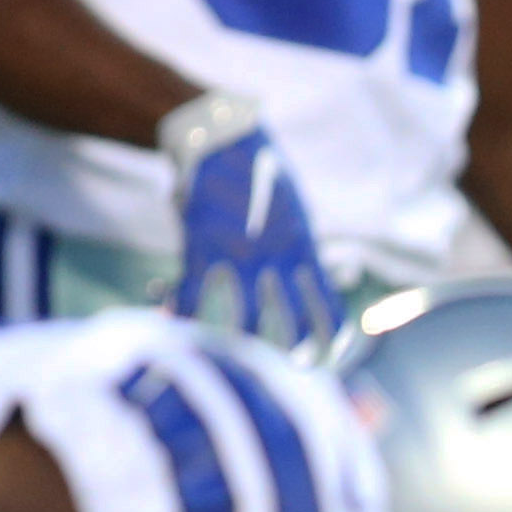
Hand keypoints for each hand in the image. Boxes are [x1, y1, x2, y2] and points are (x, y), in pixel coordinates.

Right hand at [159, 93, 338, 354]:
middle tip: (295, 375)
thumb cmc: (257, 172)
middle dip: (294, 350)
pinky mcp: (205, 244)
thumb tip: (302, 276)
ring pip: (245, 315)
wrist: (225, 136)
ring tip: (234, 362)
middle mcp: (277, 257)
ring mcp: (241, 253)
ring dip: (240, 342)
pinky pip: (197, 291)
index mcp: (302, 249)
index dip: (332, 332)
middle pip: (292, 319)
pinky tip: (177, 322)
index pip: (327, 302)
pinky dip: (186, 310)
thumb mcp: (289, 211)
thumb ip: (293, 247)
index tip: (333, 355)